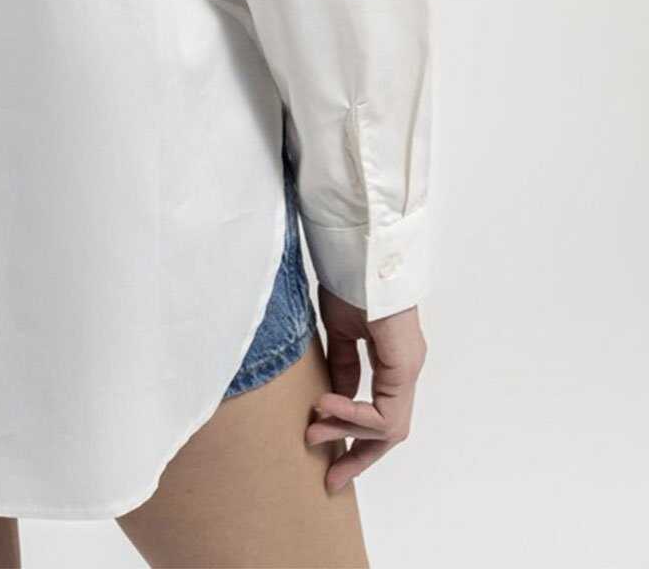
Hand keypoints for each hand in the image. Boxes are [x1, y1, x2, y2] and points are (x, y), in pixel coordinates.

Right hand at [305, 286, 427, 491]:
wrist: (360, 248)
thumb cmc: (349, 279)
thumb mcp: (340, 330)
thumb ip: (342, 366)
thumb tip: (337, 401)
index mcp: (394, 360)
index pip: (381, 415)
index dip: (354, 437)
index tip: (323, 448)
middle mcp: (407, 368)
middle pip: (390, 431)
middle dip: (359, 456)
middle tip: (332, 477)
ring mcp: (409, 366)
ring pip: (390, 427)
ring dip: (350, 435)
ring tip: (315, 431)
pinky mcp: (404, 363)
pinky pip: (385, 410)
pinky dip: (355, 415)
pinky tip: (326, 407)